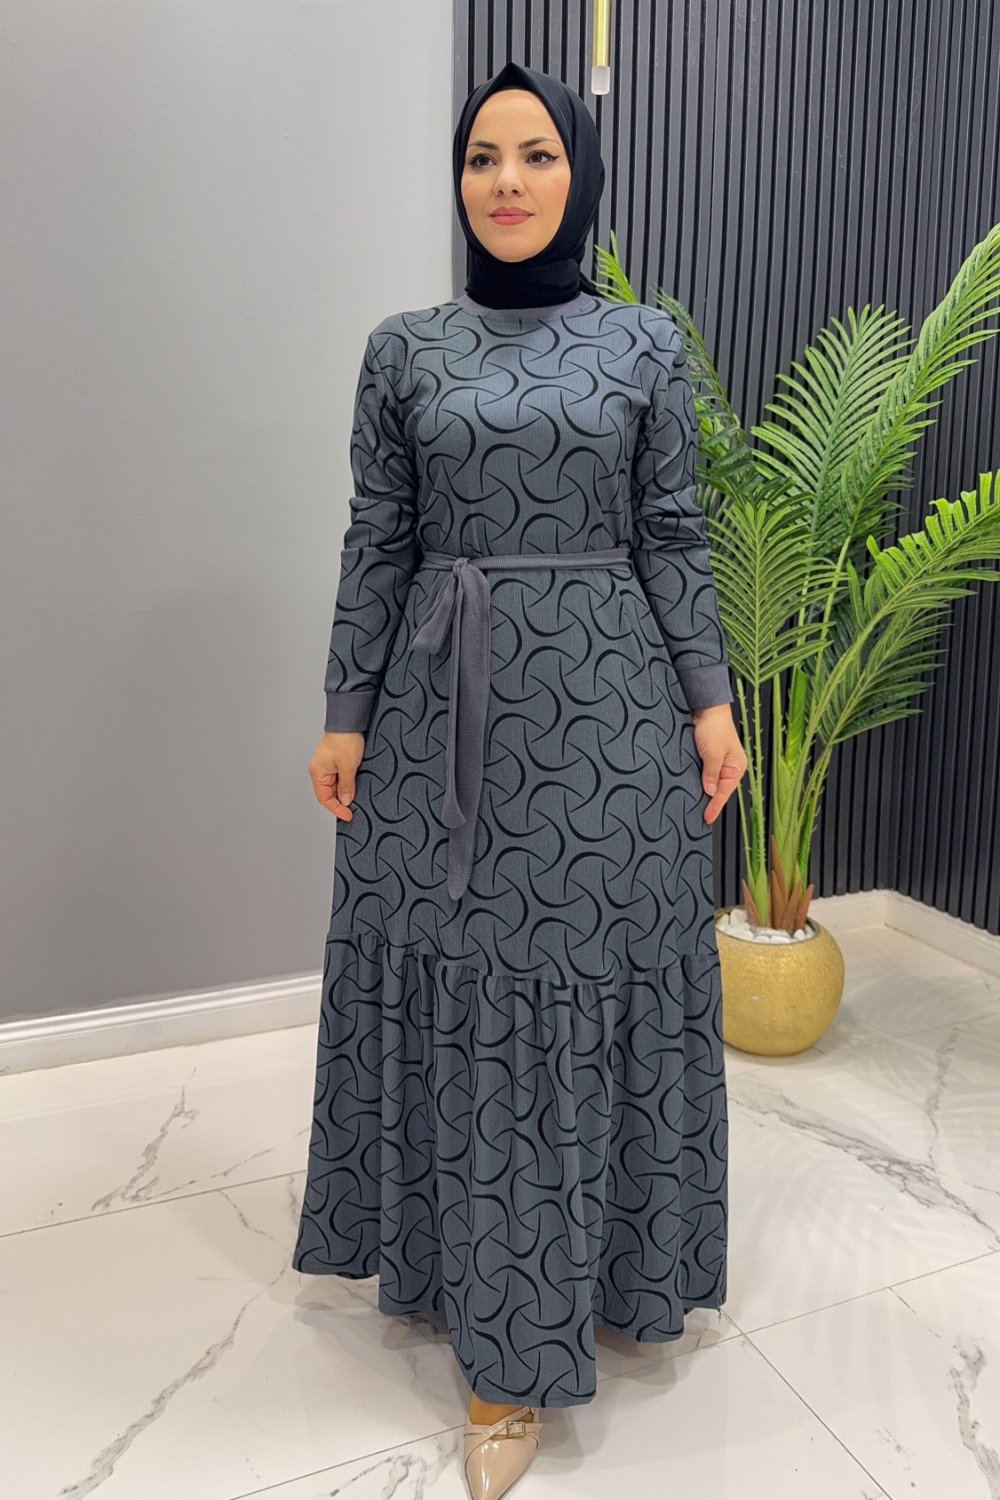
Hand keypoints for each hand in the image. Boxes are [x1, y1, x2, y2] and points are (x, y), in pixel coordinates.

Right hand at [309, 731, 364, 819]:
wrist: (349, 720)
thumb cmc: (345, 739)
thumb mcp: (348, 766)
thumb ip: (346, 786)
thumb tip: (345, 801)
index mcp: (318, 772)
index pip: (324, 798)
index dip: (336, 809)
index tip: (348, 815)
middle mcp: (320, 771)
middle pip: (329, 794)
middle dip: (341, 802)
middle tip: (355, 810)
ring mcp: (328, 766)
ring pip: (336, 786)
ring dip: (345, 793)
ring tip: (357, 799)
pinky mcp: (336, 762)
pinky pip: (340, 778)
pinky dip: (347, 784)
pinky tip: (356, 787)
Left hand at [691, 704, 746, 824]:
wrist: (706, 708)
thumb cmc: (714, 727)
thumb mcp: (713, 753)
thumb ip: (711, 774)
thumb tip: (708, 792)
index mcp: (736, 767)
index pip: (724, 792)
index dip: (714, 806)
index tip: (707, 819)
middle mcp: (728, 767)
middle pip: (718, 790)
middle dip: (708, 801)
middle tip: (697, 817)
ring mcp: (718, 763)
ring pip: (709, 782)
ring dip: (701, 791)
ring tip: (692, 806)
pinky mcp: (707, 757)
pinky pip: (703, 773)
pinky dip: (697, 780)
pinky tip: (689, 787)